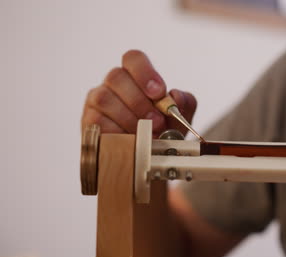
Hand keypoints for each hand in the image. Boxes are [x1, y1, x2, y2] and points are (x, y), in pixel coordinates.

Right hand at [81, 50, 196, 136]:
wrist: (146, 159)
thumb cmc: (162, 131)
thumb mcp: (180, 118)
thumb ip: (185, 104)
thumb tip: (176, 95)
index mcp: (135, 75)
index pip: (133, 58)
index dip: (145, 72)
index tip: (159, 93)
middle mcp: (113, 84)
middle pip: (117, 76)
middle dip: (139, 101)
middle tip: (157, 122)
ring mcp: (97, 101)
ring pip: (105, 98)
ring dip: (129, 118)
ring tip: (147, 135)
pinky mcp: (89, 121)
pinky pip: (97, 121)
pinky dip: (117, 133)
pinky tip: (131, 141)